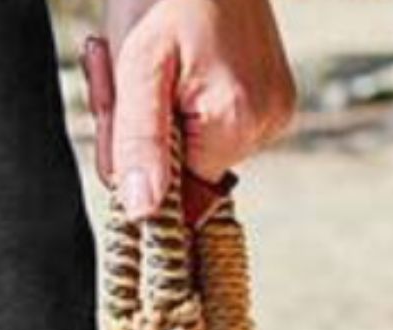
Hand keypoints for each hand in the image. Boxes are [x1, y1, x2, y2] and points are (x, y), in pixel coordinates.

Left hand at [96, 0, 296, 219]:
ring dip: (160, 113)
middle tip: (124, 69)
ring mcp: (273, 110)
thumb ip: (138, 140)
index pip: (175, 193)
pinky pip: (214, 123)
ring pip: (196, 146)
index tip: (119, 105)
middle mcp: (266, 124)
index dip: (137, 161)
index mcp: (237, 124)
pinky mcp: (271, 96)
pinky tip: (176, 59)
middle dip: (145, 132)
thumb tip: (142, 211)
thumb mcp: (137, 65)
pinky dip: (183, 99)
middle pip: (185, 170)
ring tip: (153, 55)